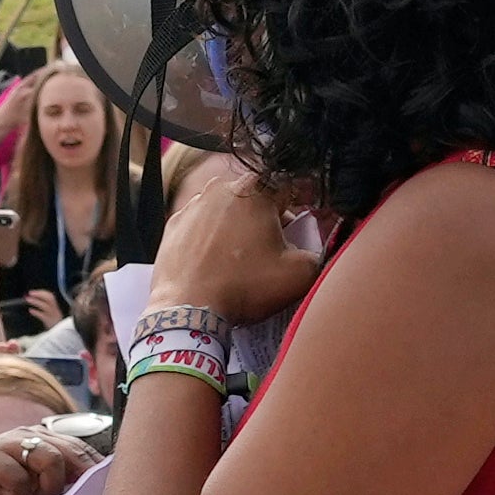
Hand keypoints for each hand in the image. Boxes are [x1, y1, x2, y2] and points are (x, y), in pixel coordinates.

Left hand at [149, 147, 324, 320]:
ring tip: (246, 257)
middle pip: (258, 197)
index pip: (292, 184)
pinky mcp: (174, 226)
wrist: (188, 310)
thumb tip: (320, 251)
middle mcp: (222, 188)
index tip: (310, 215)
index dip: (307, 200)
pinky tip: (219, 262)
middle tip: (278, 245)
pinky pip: (203, 226)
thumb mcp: (299, 274)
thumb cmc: (244, 287)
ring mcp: (193, 205)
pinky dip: (213, 239)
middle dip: (272, 217)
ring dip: (241, 227)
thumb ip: (320, 254)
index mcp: (256, 189)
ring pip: (229, 210)